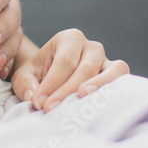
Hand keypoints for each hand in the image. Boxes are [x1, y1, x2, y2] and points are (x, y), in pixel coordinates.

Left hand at [10, 29, 129, 111]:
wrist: (54, 78)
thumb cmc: (40, 76)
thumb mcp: (26, 76)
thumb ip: (25, 84)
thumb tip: (34, 98)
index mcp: (69, 39)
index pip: (63, 62)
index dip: (51, 83)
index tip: (39, 103)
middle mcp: (91, 46)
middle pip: (84, 68)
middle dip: (66, 90)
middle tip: (51, 109)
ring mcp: (107, 60)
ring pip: (109, 71)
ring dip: (97, 85)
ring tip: (82, 96)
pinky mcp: (117, 74)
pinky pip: (123, 78)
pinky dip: (115, 89)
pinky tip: (103, 103)